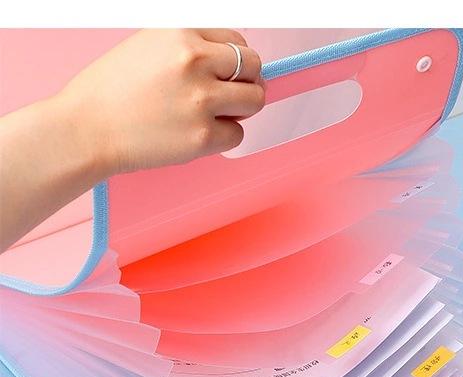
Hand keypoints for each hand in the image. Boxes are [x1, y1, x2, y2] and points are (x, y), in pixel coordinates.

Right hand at [57, 28, 265, 177]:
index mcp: (182, 33)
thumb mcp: (148, 45)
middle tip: (231, 96)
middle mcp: (195, 61)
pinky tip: (198, 133)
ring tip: (216, 114)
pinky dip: (224, 137)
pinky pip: (237, 135)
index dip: (236, 60)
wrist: (87, 127)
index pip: (236, 40)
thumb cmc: (111, 90)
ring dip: (241, 109)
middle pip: (253, 68)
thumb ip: (189, 47)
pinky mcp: (202, 136)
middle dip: (247, 82)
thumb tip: (228, 61)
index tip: (229, 74)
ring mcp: (201, 99)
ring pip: (254, 100)